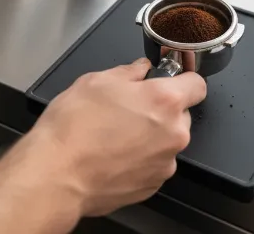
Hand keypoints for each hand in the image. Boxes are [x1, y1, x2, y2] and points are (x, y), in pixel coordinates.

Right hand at [28, 58, 205, 216]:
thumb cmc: (74, 128)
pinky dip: (142, 158)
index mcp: (165, 100)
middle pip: (182, 114)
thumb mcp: (98, 80)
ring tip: (118, 133)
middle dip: (162, 109)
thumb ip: (129, 71)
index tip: (171, 81)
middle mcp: (173, 133)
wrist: (55, 175)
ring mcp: (165, 162)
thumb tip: (140, 69)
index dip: (184, 79)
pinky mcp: (152, 185)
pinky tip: (115, 153)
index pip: (197, 84)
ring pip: (168, 140)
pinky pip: (155, 163)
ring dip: (152, 134)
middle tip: (132, 107)